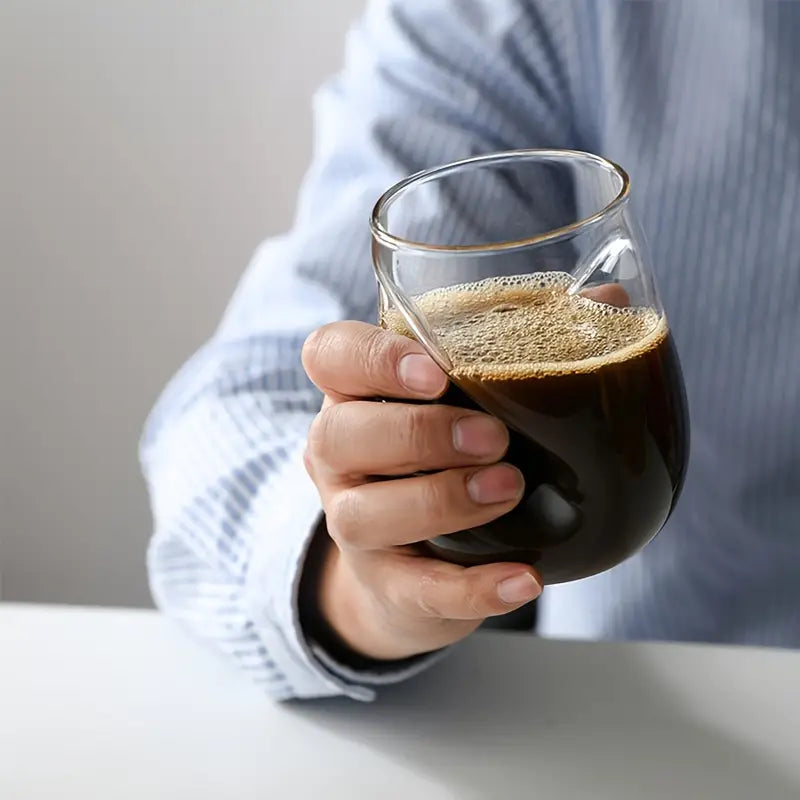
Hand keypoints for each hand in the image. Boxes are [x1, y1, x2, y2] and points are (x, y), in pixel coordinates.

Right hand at [301, 321, 541, 661]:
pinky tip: (526, 578)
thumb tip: (608, 297)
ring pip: (365, 514)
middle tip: (495, 438)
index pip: (328, 356)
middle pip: (340, 434)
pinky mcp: (387, 585)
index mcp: (356, 393)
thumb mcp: (468, 398)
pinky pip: (417, 590)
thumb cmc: (444, 454)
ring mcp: (352, 523)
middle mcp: (340, 456)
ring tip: (511, 490)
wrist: (416, 562)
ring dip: (441, 500)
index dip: (371, 359)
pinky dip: (473, 587)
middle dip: (418, 433)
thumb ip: (523, 346)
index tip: (435, 372)